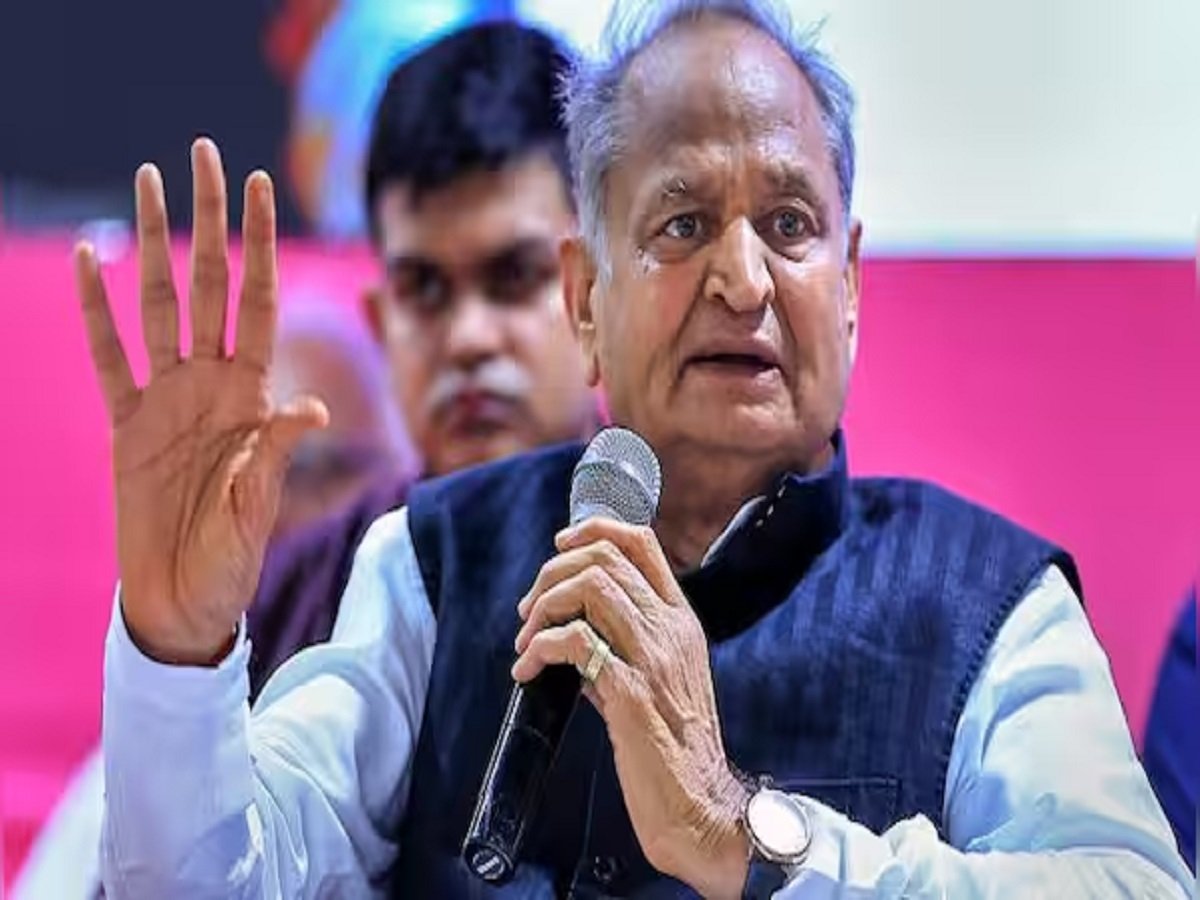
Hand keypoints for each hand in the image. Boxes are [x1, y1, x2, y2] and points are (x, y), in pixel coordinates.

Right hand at [76, 138, 326, 664]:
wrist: (184, 598)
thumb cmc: (232, 557)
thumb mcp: (260, 504)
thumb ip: (276, 451)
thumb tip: (308, 405)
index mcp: (252, 395)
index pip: (259, 302)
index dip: (260, 245)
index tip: (260, 186)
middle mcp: (211, 382)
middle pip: (211, 283)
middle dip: (210, 220)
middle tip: (204, 153)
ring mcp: (166, 397)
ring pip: (158, 303)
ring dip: (151, 243)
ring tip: (147, 181)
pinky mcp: (125, 423)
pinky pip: (106, 356)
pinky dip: (95, 311)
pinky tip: (92, 258)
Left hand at [512, 519, 750, 898]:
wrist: (701, 808)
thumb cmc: (675, 751)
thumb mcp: (660, 682)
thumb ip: (624, 648)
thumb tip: (574, 635)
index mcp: (682, 622)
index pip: (642, 543)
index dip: (594, 530)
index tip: (559, 546)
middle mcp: (672, 630)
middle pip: (605, 558)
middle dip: (552, 573)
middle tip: (528, 612)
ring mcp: (654, 658)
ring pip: (590, 587)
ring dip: (543, 606)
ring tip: (525, 642)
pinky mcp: (631, 692)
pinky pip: (574, 642)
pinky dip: (539, 648)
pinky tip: (526, 672)